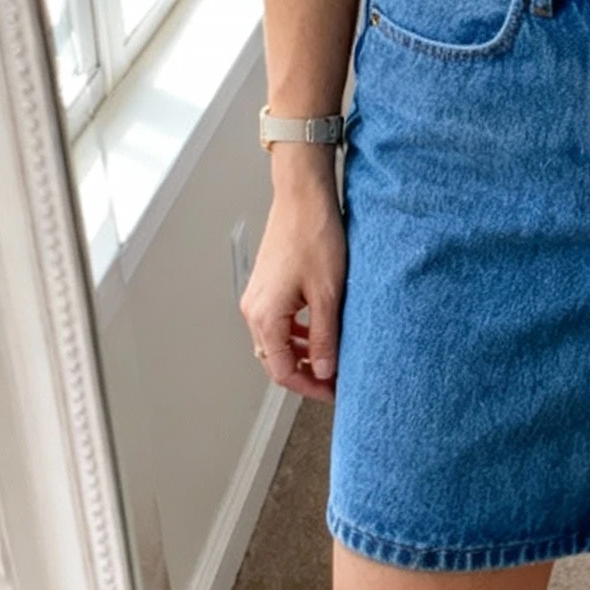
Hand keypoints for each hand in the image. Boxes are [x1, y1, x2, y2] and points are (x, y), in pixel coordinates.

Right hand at [240, 154, 346, 403]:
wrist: (303, 197)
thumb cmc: (313, 235)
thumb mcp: (327, 294)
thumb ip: (325, 337)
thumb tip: (326, 370)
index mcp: (265, 317)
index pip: (283, 371)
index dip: (310, 387)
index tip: (334, 391)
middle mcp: (254, 310)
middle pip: (276, 360)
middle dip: (306, 373)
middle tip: (335, 380)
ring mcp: (258, 297)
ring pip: (277, 342)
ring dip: (302, 354)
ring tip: (332, 357)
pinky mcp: (266, 286)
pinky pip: (277, 322)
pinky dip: (297, 334)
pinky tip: (319, 331)